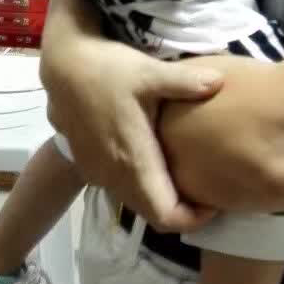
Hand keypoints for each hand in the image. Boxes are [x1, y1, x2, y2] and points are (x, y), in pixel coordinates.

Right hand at [43, 35, 224, 231]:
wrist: (64, 66)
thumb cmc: (108, 70)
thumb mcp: (150, 71)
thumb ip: (186, 82)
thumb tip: (220, 82)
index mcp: (133, 162)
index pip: (165, 215)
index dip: (193, 218)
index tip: (215, 201)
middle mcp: (114, 176)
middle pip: (152, 213)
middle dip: (181, 210)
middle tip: (208, 187)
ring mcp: (99, 173)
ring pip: (136, 200)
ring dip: (160, 196)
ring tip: (187, 171)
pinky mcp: (89, 164)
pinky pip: (122, 187)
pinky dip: (143, 184)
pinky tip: (157, 156)